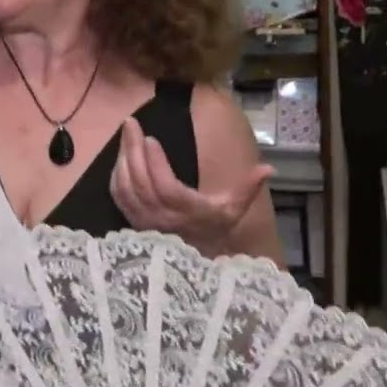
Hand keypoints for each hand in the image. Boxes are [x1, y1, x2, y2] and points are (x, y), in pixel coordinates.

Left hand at [110, 118, 272, 254]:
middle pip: (140, 182)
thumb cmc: (214, 230)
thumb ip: (248, 188)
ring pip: (126, 188)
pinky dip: (117, 175)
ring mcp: (144, 221)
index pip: (166, 187)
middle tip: (130, 123)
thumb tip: (270, 168)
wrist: (195, 262)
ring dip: (123, 159)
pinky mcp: (132, 222)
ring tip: (126, 133)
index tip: (151, 139)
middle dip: (133, 150)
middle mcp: (161, 218)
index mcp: (187, 212)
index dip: (156, 164)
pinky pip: (118, 197)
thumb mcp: (233, 210)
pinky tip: (121, 157)